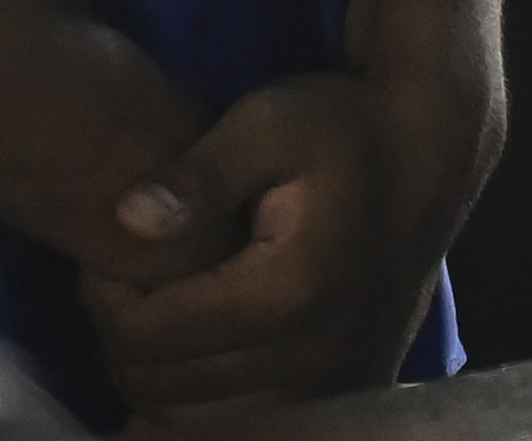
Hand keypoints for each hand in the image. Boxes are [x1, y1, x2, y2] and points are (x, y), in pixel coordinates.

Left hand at [81, 67, 483, 413]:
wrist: (428, 162)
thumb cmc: (342, 130)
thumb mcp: (270, 120)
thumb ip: (200, 171)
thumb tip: (126, 218)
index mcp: (291, 292)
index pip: (150, 335)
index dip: (103, 297)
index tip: (104, 252)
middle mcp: (315, 360)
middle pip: (162, 386)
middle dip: (121, 334)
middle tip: (120, 277)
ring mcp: (332, 388)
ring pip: (193, 422)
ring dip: (155, 371)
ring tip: (156, 303)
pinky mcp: (342, 397)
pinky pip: (240, 425)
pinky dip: (198, 395)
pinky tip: (194, 335)